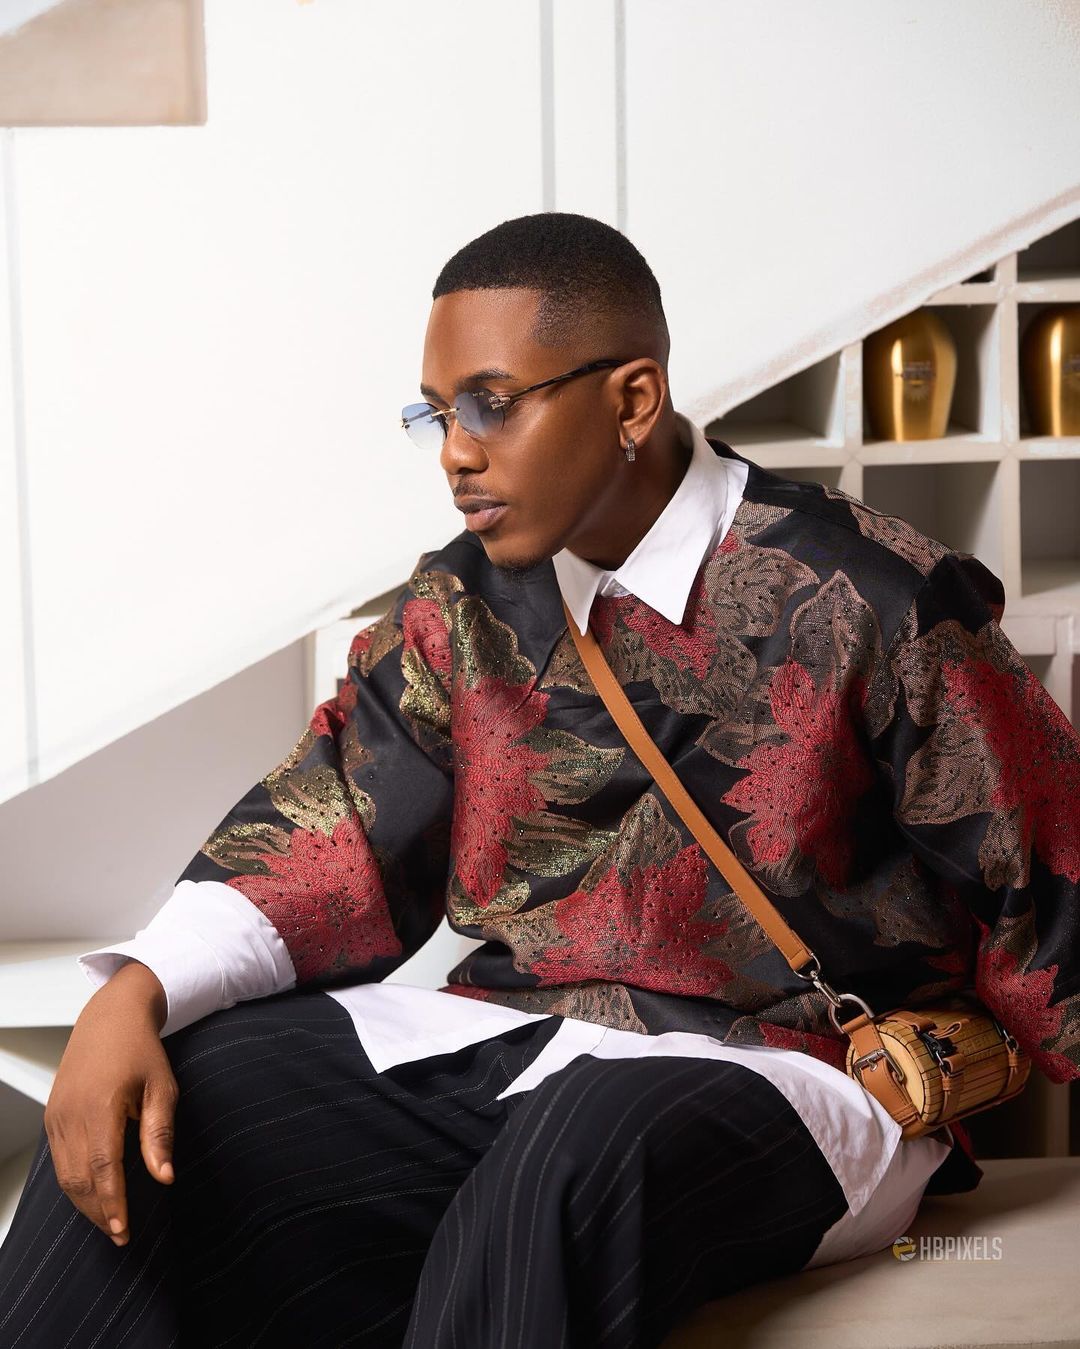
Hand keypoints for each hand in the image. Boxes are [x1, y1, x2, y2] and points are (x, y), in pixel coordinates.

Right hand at [43, 960, 175, 1245]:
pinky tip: (93, 1195)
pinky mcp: (52, 1116)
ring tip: (110, 1222)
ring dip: (85, 1203)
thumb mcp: (161, 1086)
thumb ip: (160, 1132)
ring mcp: (56, 1115)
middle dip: (99, 1212)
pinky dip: (74, 1183)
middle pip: (79, 1178)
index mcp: (99, 1105)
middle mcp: (70, 1113)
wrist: (110, 1017)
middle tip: (121, 1235)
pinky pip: (59, 1160)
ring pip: (65, 1174)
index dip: (113, 1203)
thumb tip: (164, 1177)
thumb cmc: (140, 1049)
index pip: (104, 1167)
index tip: (124, 1229)